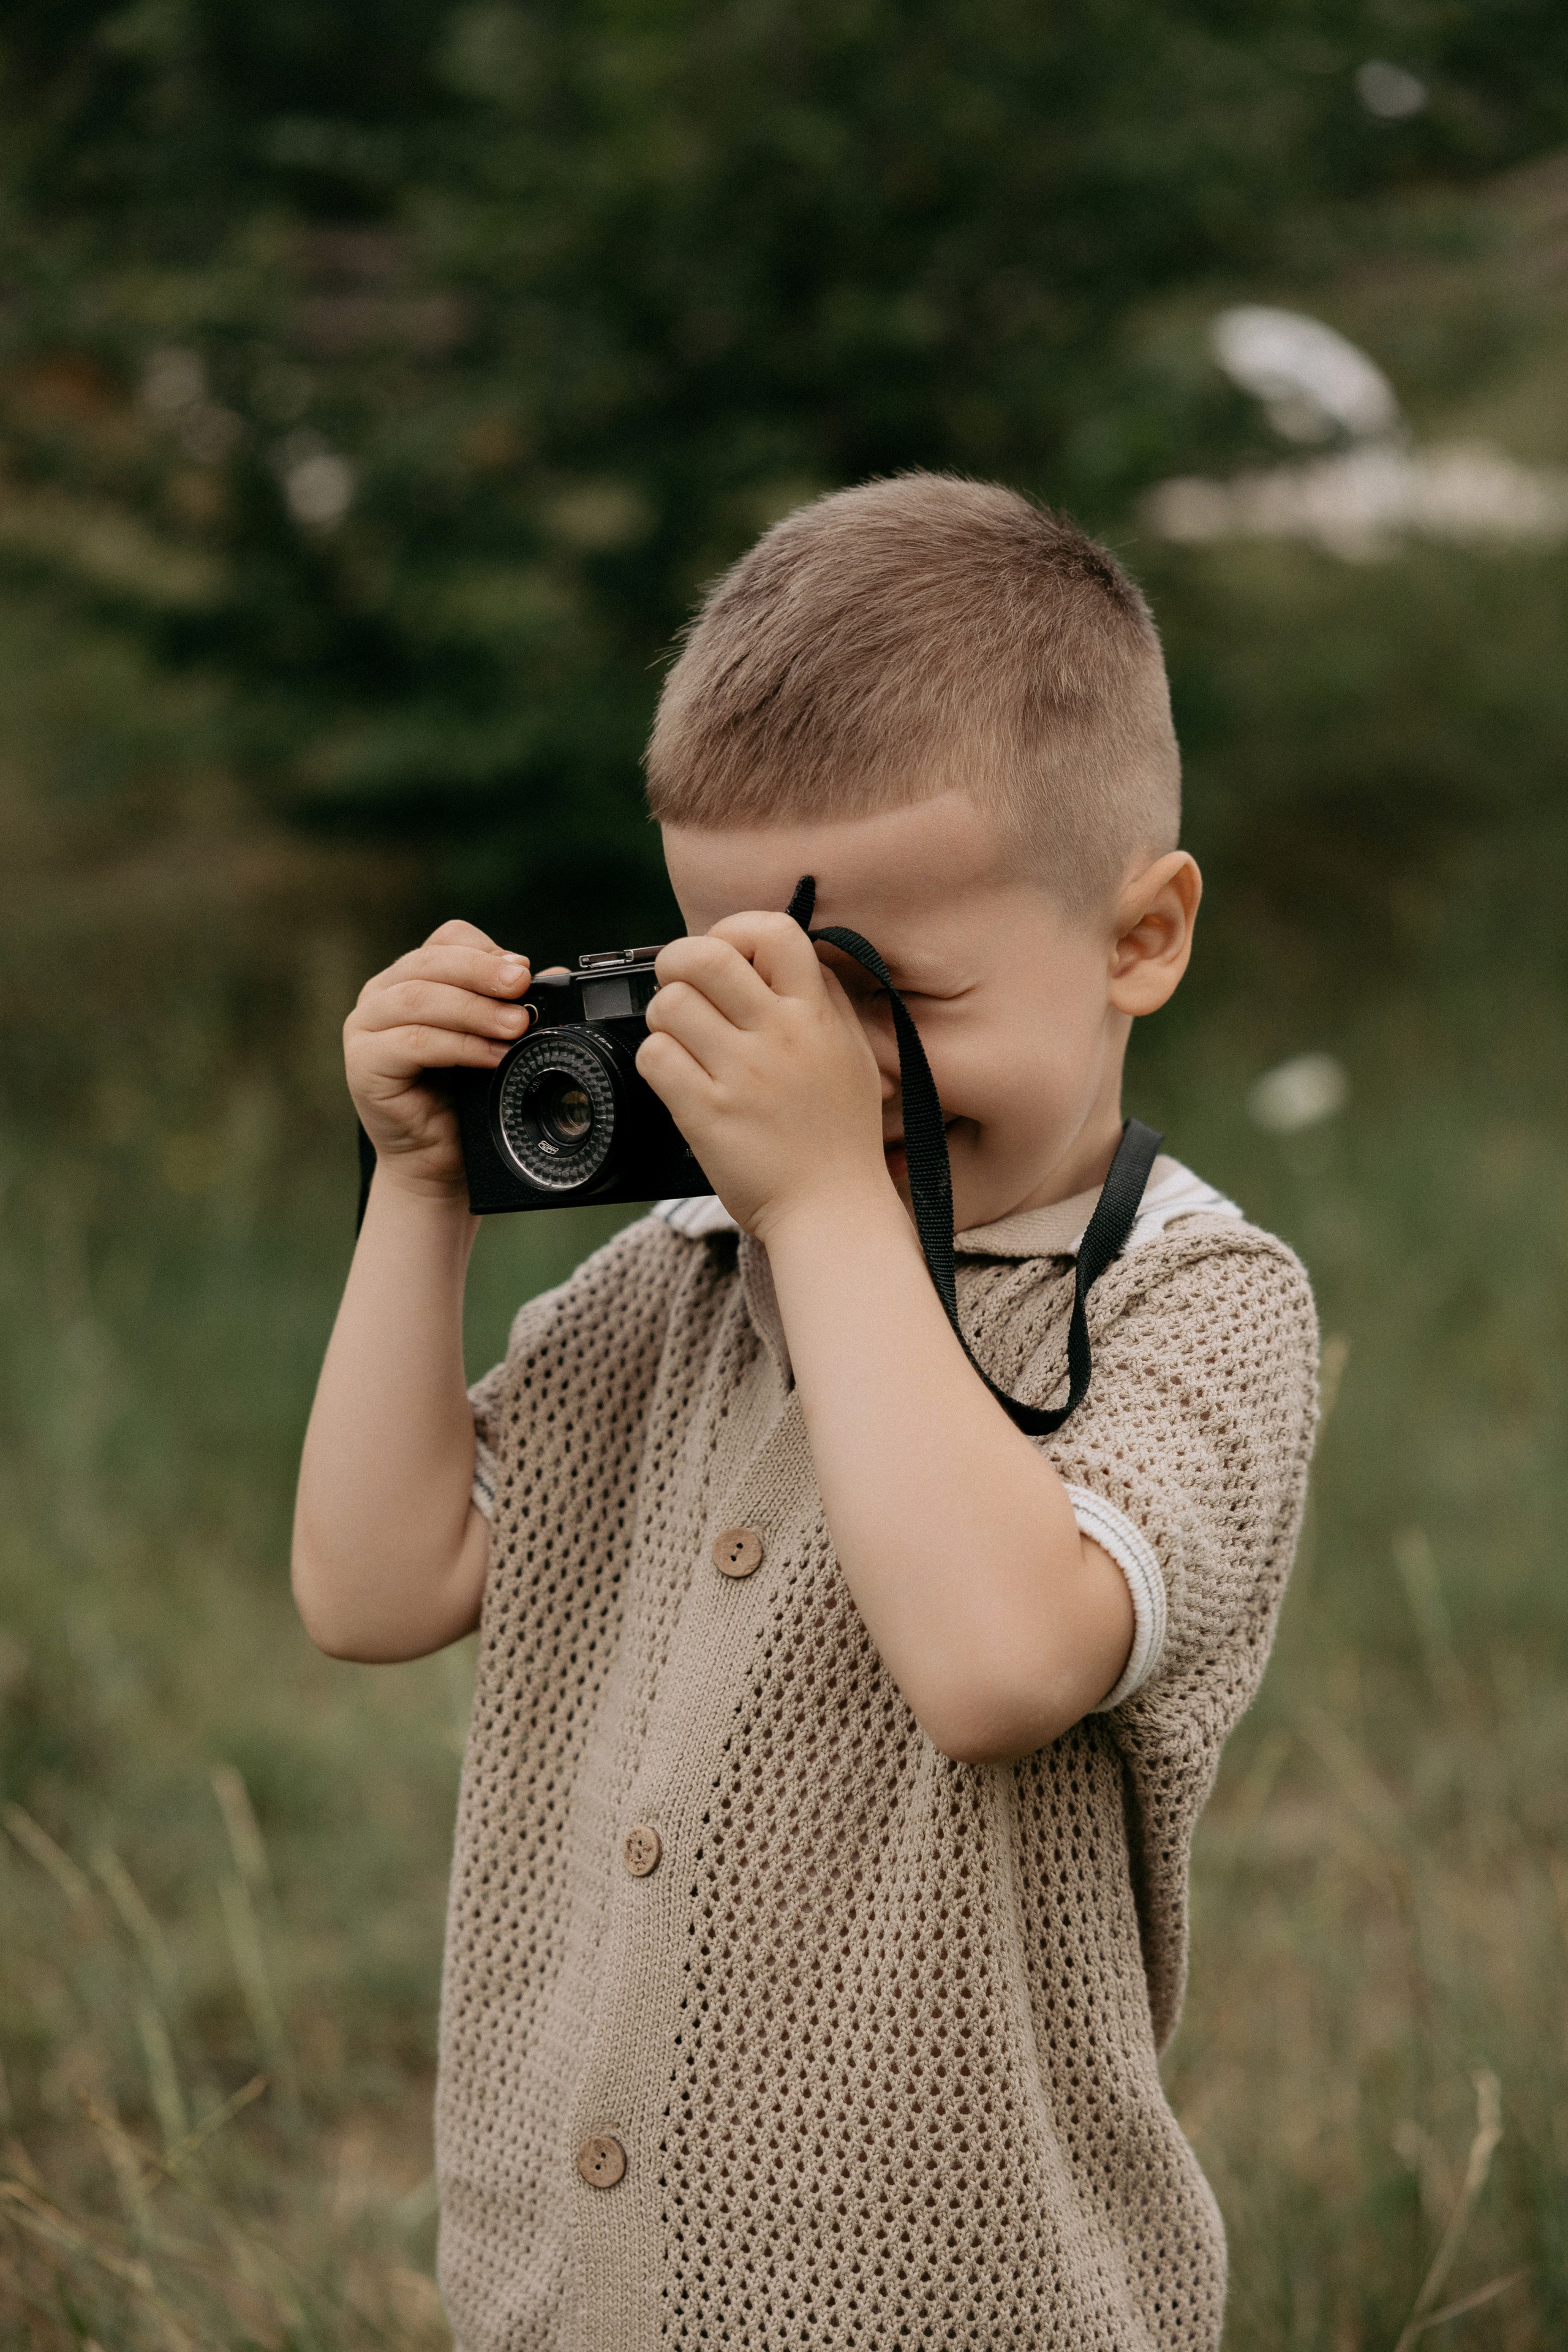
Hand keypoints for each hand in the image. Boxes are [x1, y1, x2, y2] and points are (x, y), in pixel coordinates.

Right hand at [345, 919, 533, 1198]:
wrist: (437, 1159)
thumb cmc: (463, 1097)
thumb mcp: (493, 1040)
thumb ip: (511, 1005)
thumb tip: (554, 975)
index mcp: (411, 976)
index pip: (446, 940)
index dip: (486, 951)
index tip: (524, 972)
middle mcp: (381, 995)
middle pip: (431, 962)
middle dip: (483, 972)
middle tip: (522, 986)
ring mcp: (364, 1027)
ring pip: (420, 998)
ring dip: (475, 1009)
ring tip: (517, 1026)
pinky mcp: (362, 1063)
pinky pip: (412, 1043)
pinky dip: (458, 1045)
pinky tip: (491, 1056)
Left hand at [637, 911, 891, 1236]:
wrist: (834, 1211)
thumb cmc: (841, 1137)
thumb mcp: (852, 1054)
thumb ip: (824, 1000)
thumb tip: (786, 952)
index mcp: (816, 1016)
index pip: (774, 930)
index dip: (735, 929)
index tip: (725, 953)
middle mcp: (779, 1036)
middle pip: (704, 956)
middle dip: (677, 962)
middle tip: (679, 987)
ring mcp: (742, 1075)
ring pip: (669, 1004)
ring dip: (664, 1019)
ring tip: (682, 1042)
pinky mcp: (707, 1114)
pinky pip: (655, 1056)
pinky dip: (657, 1061)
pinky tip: (678, 1078)